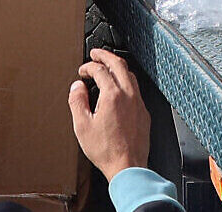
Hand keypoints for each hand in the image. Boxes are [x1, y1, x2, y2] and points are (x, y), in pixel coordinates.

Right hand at [68, 49, 150, 181]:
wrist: (128, 167)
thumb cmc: (107, 151)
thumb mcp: (82, 126)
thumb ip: (77, 101)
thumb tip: (77, 87)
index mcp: (113, 96)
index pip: (100, 69)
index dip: (88, 66)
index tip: (82, 70)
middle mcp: (129, 95)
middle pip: (119, 64)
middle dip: (105, 55)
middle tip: (96, 54)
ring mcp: (139, 103)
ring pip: (130, 75)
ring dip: (117, 66)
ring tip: (107, 67)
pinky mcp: (144, 113)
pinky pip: (136, 89)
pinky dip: (125, 81)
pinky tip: (119, 88)